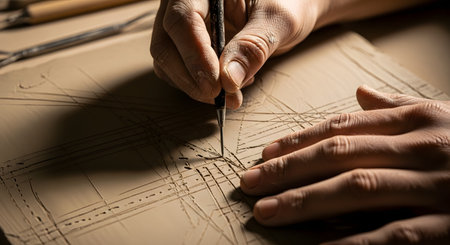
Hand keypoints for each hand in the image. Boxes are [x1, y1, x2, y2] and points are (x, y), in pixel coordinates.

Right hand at [150, 0, 322, 108]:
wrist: (290, 9)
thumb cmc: (288, 3)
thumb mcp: (278, 20)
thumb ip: (253, 46)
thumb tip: (228, 79)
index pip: (184, 18)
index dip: (195, 54)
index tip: (215, 84)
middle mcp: (186, 2)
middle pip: (166, 42)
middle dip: (191, 76)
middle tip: (219, 96)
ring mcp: (183, 25)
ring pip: (167, 60)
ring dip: (194, 86)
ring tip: (231, 92)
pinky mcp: (186, 45)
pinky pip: (177, 70)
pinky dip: (197, 86)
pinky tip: (226, 85)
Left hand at [240, 85, 449, 243]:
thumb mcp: (442, 117)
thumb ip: (397, 107)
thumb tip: (359, 92)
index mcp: (417, 120)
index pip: (342, 127)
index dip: (298, 141)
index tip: (263, 155)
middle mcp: (422, 147)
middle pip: (338, 156)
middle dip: (287, 170)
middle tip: (248, 184)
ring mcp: (436, 186)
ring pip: (356, 190)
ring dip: (305, 202)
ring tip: (266, 212)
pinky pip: (392, 235)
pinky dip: (352, 243)